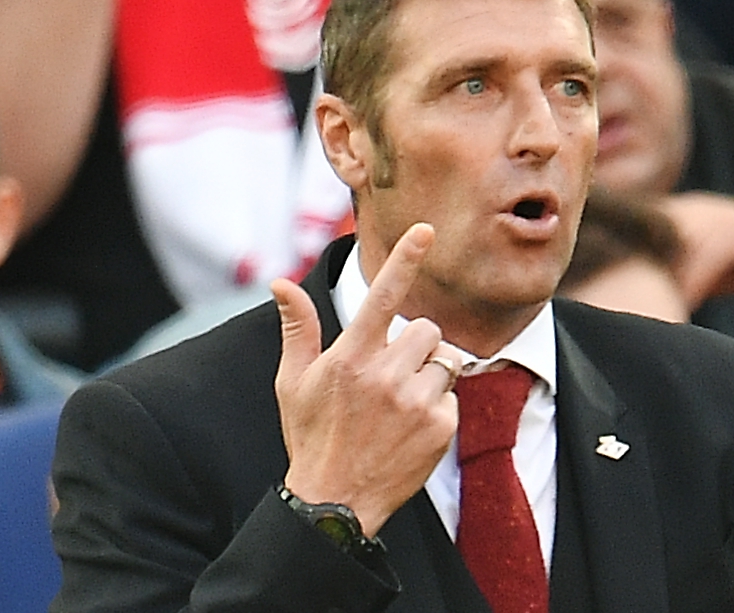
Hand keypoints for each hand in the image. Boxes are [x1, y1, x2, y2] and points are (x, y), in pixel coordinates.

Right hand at [272, 223, 462, 536]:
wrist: (336, 504)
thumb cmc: (311, 437)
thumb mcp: (293, 383)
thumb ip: (297, 329)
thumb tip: (280, 282)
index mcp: (350, 358)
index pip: (382, 296)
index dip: (405, 259)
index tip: (426, 230)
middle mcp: (386, 376)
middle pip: (425, 329)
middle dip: (415, 344)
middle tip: (391, 373)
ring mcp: (416, 402)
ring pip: (446, 359)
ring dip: (430, 372)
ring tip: (402, 402)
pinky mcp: (441, 427)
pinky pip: (454, 395)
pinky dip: (439, 406)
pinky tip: (412, 428)